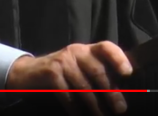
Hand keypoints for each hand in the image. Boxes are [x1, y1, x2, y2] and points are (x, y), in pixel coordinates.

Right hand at [6, 41, 132, 115]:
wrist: (29, 72)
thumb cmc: (63, 73)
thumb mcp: (80, 67)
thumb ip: (98, 73)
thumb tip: (121, 92)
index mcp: (87, 50)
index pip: (106, 47)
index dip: (118, 58)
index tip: (128, 73)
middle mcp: (76, 52)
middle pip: (97, 71)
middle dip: (110, 92)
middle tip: (120, 108)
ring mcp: (62, 61)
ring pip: (83, 86)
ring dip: (95, 105)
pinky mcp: (51, 73)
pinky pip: (67, 94)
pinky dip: (76, 109)